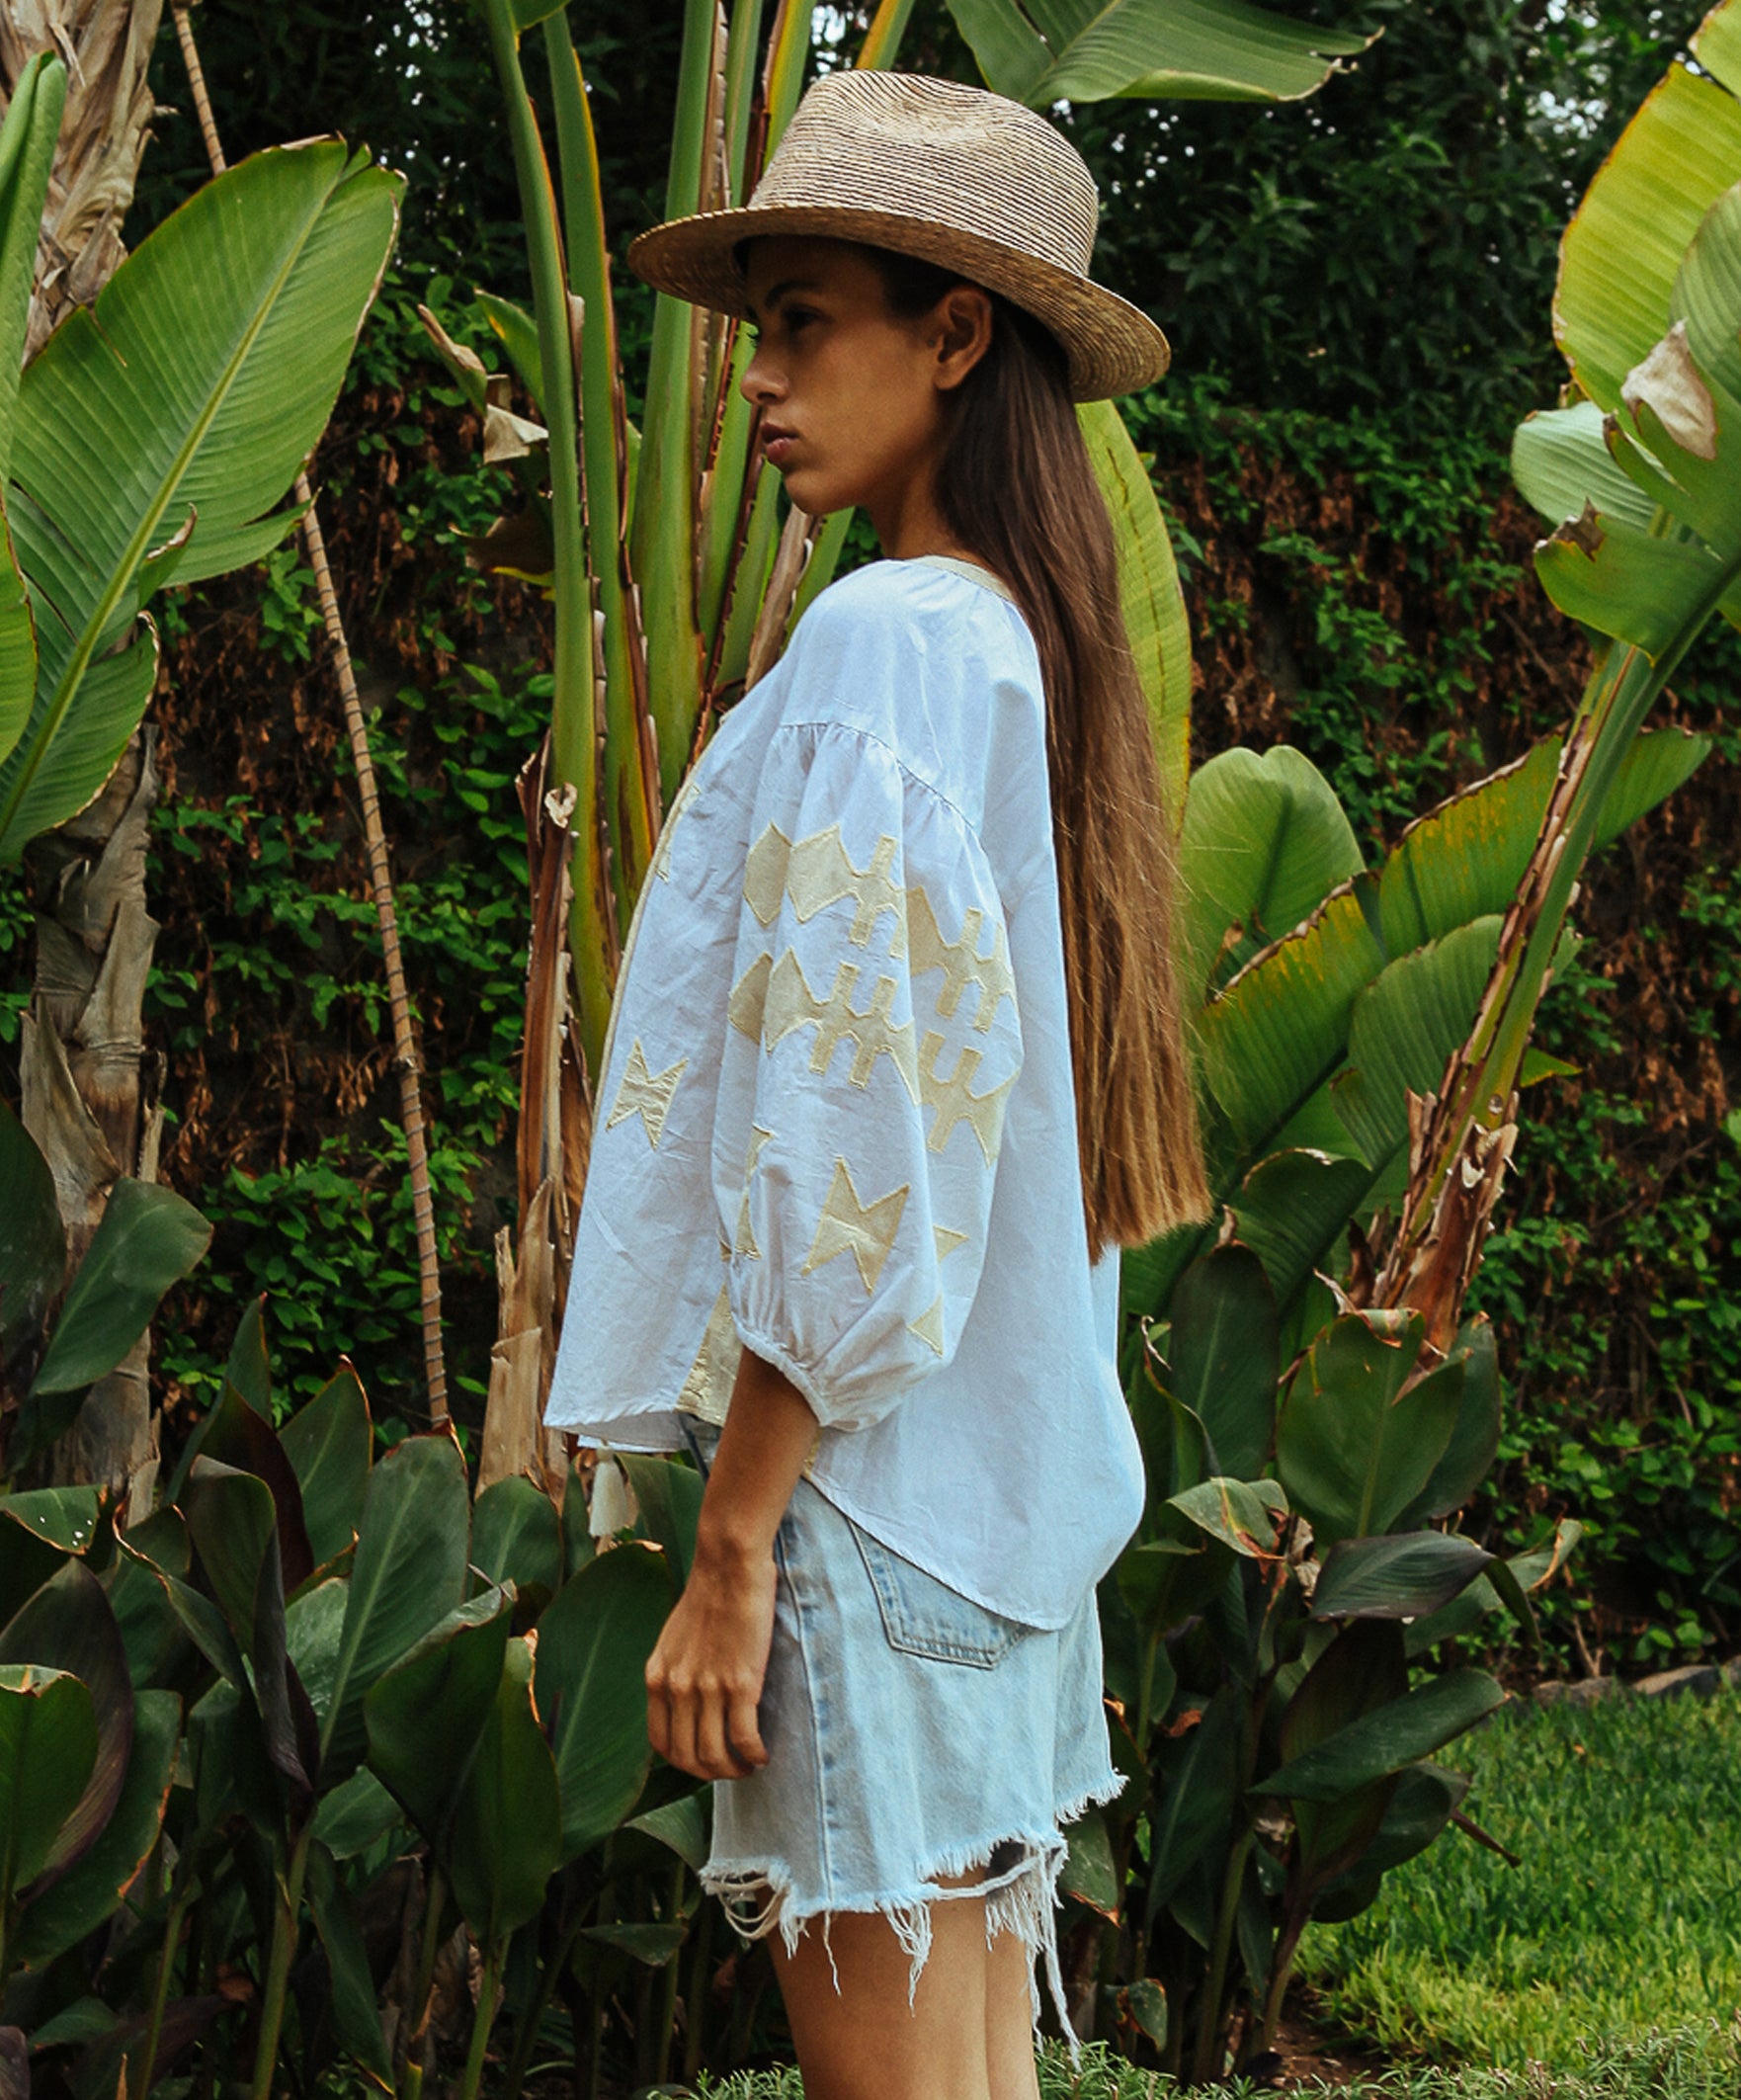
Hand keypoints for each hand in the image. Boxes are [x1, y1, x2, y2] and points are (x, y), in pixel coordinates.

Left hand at [645, 1540, 776, 1779]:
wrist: (728, 1564)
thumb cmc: (708, 1593)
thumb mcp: (674, 1639)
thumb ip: (674, 1672)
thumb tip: (687, 1703)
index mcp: (656, 1677)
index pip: (660, 1744)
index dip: (683, 1763)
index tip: (704, 1761)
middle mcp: (676, 1688)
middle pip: (687, 1758)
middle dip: (711, 1774)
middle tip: (732, 1769)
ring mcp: (707, 1687)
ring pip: (715, 1756)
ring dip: (734, 1771)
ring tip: (749, 1765)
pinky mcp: (740, 1683)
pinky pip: (744, 1739)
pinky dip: (754, 1755)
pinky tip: (763, 1754)